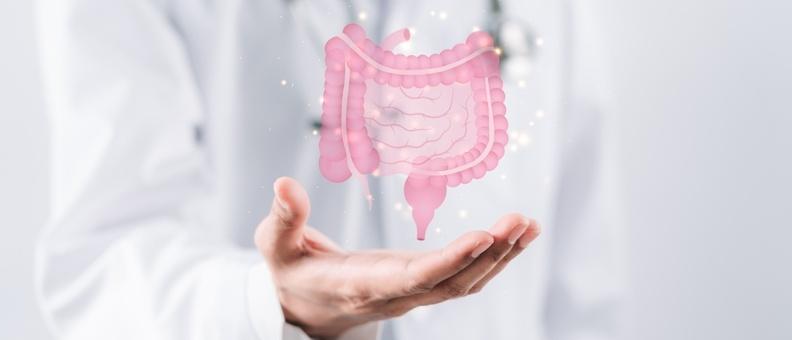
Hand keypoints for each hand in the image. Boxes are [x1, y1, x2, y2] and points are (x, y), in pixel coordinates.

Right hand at [254, 177, 539, 338]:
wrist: (304, 310)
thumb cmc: (290, 273)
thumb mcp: (275, 246)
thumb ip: (283, 218)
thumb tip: (283, 182)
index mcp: (360, 286)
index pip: (412, 278)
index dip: (448, 262)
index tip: (482, 239)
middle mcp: (394, 294)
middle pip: (451, 283)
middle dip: (489, 255)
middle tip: (520, 220)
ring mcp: (413, 292)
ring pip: (465, 284)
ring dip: (500, 256)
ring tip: (528, 224)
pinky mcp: (422, 283)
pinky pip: (464, 277)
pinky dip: (494, 258)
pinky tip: (517, 234)